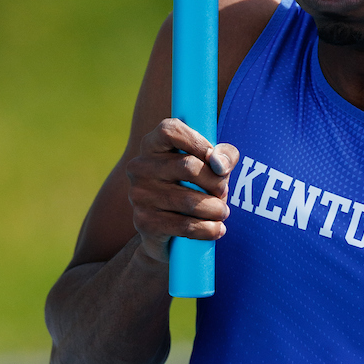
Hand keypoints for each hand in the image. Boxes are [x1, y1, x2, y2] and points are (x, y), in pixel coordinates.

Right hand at [126, 119, 239, 263]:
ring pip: (190, 201)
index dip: (198, 141)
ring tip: (223, 212)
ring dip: (216, 209)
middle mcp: (140, 167)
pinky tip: (218, 229)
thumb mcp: (210, 167)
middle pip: (188, 166)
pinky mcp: (144, 222)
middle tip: (224, 192)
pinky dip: (208, 229)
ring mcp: (139, 195)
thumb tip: (220, 164)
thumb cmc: (193, 189)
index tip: (214, 158)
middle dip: (216, 182)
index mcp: (152, 145)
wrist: (166, 233)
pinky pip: (185, 225)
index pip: (170, 130)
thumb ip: (223, 156)